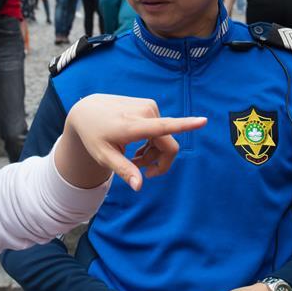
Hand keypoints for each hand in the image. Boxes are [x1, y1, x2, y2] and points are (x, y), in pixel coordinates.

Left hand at [63, 95, 205, 190]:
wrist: (87, 110)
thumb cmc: (93, 135)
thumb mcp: (103, 156)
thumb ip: (123, 170)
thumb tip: (140, 186)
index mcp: (133, 126)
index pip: (163, 127)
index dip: (185, 125)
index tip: (203, 121)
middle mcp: (144, 112)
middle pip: (167, 145)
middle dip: (158, 161)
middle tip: (139, 170)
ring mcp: (148, 106)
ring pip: (165, 138)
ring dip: (152, 151)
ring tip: (133, 156)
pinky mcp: (150, 104)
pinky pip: (161, 128)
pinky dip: (151, 141)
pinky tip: (135, 143)